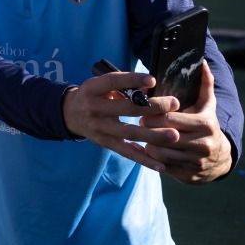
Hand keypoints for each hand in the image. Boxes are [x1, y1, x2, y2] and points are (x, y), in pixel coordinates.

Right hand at [61, 70, 181, 173]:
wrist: (69, 114)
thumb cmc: (93, 95)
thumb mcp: (100, 85)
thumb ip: (121, 86)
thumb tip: (150, 88)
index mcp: (92, 89)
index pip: (112, 82)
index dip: (132, 80)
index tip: (153, 80)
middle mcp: (94, 108)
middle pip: (126, 109)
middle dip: (152, 107)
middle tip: (174, 104)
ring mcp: (99, 128)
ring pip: (129, 133)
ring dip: (153, 135)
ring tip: (174, 135)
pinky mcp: (105, 143)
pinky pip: (127, 153)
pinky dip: (144, 160)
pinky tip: (161, 165)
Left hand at [139, 62, 233, 183]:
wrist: (221, 158)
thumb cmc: (207, 125)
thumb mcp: (207, 105)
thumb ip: (205, 83)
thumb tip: (202, 61)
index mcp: (205, 124)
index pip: (169, 118)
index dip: (153, 114)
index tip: (145, 112)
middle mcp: (202, 144)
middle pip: (163, 135)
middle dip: (148, 128)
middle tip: (141, 122)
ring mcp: (196, 162)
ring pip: (161, 152)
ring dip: (148, 143)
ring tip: (143, 135)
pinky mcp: (188, 175)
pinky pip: (162, 166)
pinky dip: (153, 158)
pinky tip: (148, 149)